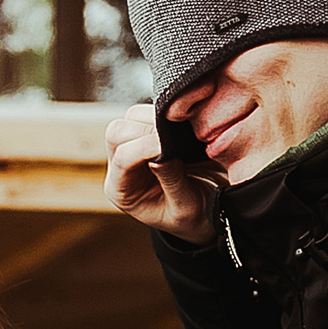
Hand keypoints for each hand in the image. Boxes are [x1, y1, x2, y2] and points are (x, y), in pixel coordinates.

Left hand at [104, 104, 220, 243]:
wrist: (210, 210)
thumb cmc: (194, 216)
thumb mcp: (185, 208)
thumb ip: (172, 182)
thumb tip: (161, 153)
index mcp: (122, 190)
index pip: (122, 158)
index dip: (145, 147)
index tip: (173, 146)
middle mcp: (120, 166)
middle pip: (117, 132)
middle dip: (145, 129)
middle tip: (176, 136)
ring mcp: (133, 146)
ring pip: (132, 116)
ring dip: (156, 118)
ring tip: (182, 129)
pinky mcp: (150, 132)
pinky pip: (150, 111)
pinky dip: (167, 112)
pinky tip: (185, 123)